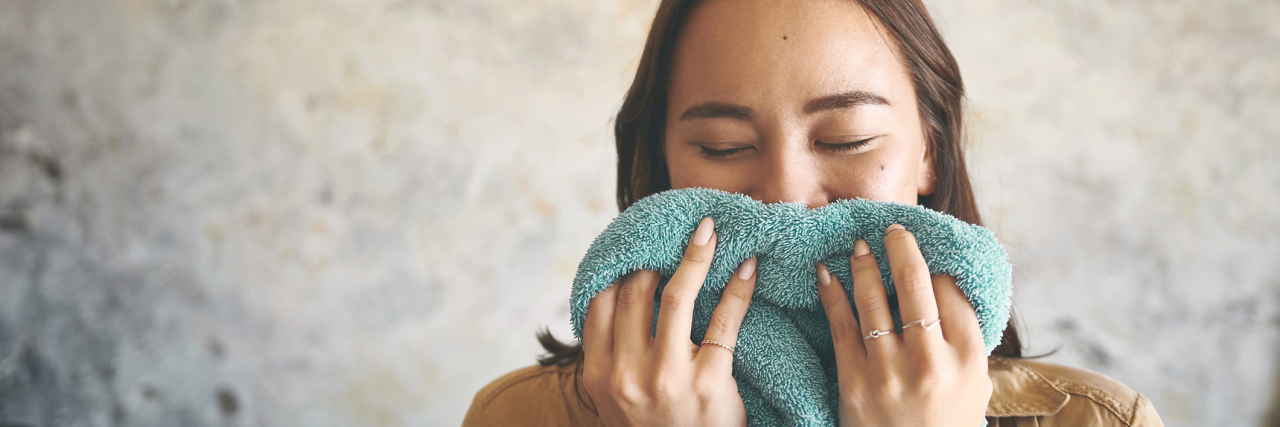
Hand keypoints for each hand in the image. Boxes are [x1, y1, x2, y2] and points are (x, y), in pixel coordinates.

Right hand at [582, 217, 756, 426]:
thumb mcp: (617, 404)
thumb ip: (614, 357)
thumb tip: (620, 295)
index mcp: (598, 376)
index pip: (600, 303)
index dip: (620, 268)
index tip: (639, 247)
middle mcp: (626, 373)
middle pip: (636, 292)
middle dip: (656, 256)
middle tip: (679, 234)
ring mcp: (667, 377)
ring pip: (675, 295)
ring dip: (695, 256)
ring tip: (711, 232)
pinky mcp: (709, 383)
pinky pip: (724, 321)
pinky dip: (738, 288)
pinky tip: (748, 267)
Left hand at [816, 224, 991, 425]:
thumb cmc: (945, 426)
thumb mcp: (976, 387)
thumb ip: (966, 340)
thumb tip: (948, 284)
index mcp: (969, 359)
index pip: (951, 292)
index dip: (936, 266)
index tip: (924, 252)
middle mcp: (931, 361)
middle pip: (915, 284)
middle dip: (901, 247)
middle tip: (892, 228)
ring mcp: (890, 371)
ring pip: (873, 298)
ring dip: (863, 264)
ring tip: (858, 245)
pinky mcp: (855, 382)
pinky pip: (842, 326)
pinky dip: (832, 293)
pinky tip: (826, 273)